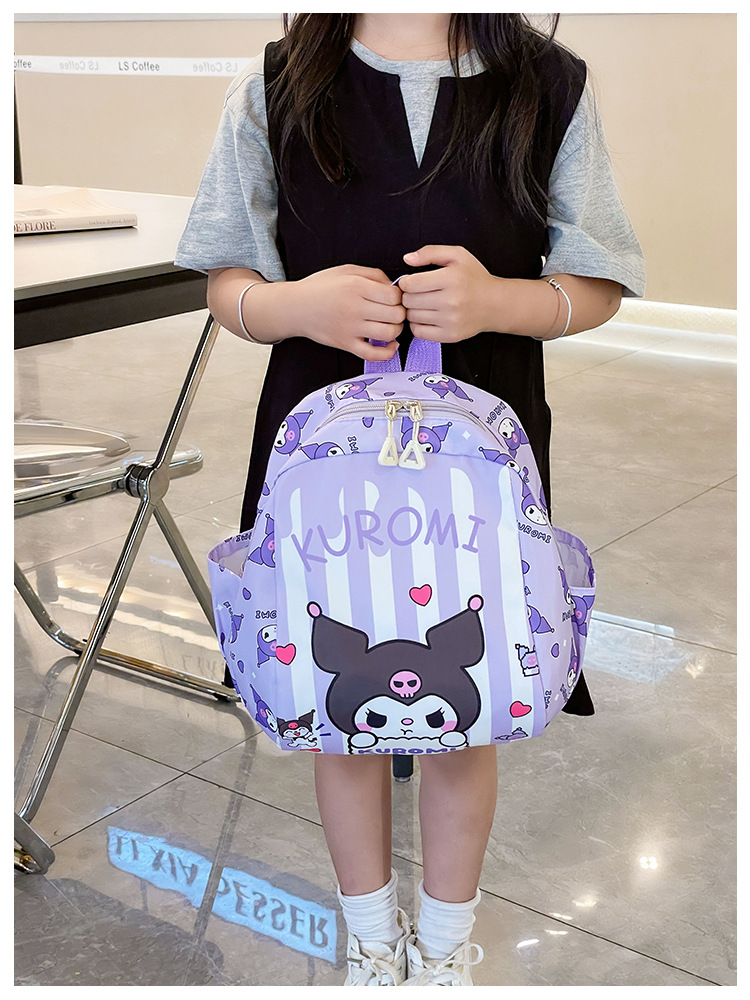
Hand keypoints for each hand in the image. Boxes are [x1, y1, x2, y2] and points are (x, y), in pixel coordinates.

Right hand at [289, 264, 404, 361]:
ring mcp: (350, 328)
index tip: (394, 297)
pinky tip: (391, 345)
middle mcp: (354, 308)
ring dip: (396, 330)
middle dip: (400, 312)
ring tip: (390, 324)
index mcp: (356, 286)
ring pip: (389, 333)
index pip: (394, 296)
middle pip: (396, 315)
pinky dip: (388, 352)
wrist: (295, 307)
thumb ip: (373, 275)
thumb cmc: (320, 287)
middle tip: (394, 311)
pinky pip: (374, 355)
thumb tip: (395, 287)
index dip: (400, 296)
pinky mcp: (345, 344)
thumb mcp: (346, 271)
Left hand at [399, 246, 500, 342]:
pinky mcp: (450, 335)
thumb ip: (430, 252)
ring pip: (412, 316)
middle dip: (409, 295)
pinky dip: (417, 324)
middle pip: (409, 301)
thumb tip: (407, 258)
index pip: (411, 284)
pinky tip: (427, 316)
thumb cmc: (475, 279)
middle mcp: (451, 301)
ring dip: (413, 310)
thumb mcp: (457, 256)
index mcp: (452, 279)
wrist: (496, 304)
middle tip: (419, 293)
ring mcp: (451, 320)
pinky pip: (418, 332)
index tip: (412, 282)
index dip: (406, 282)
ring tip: (424, 304)